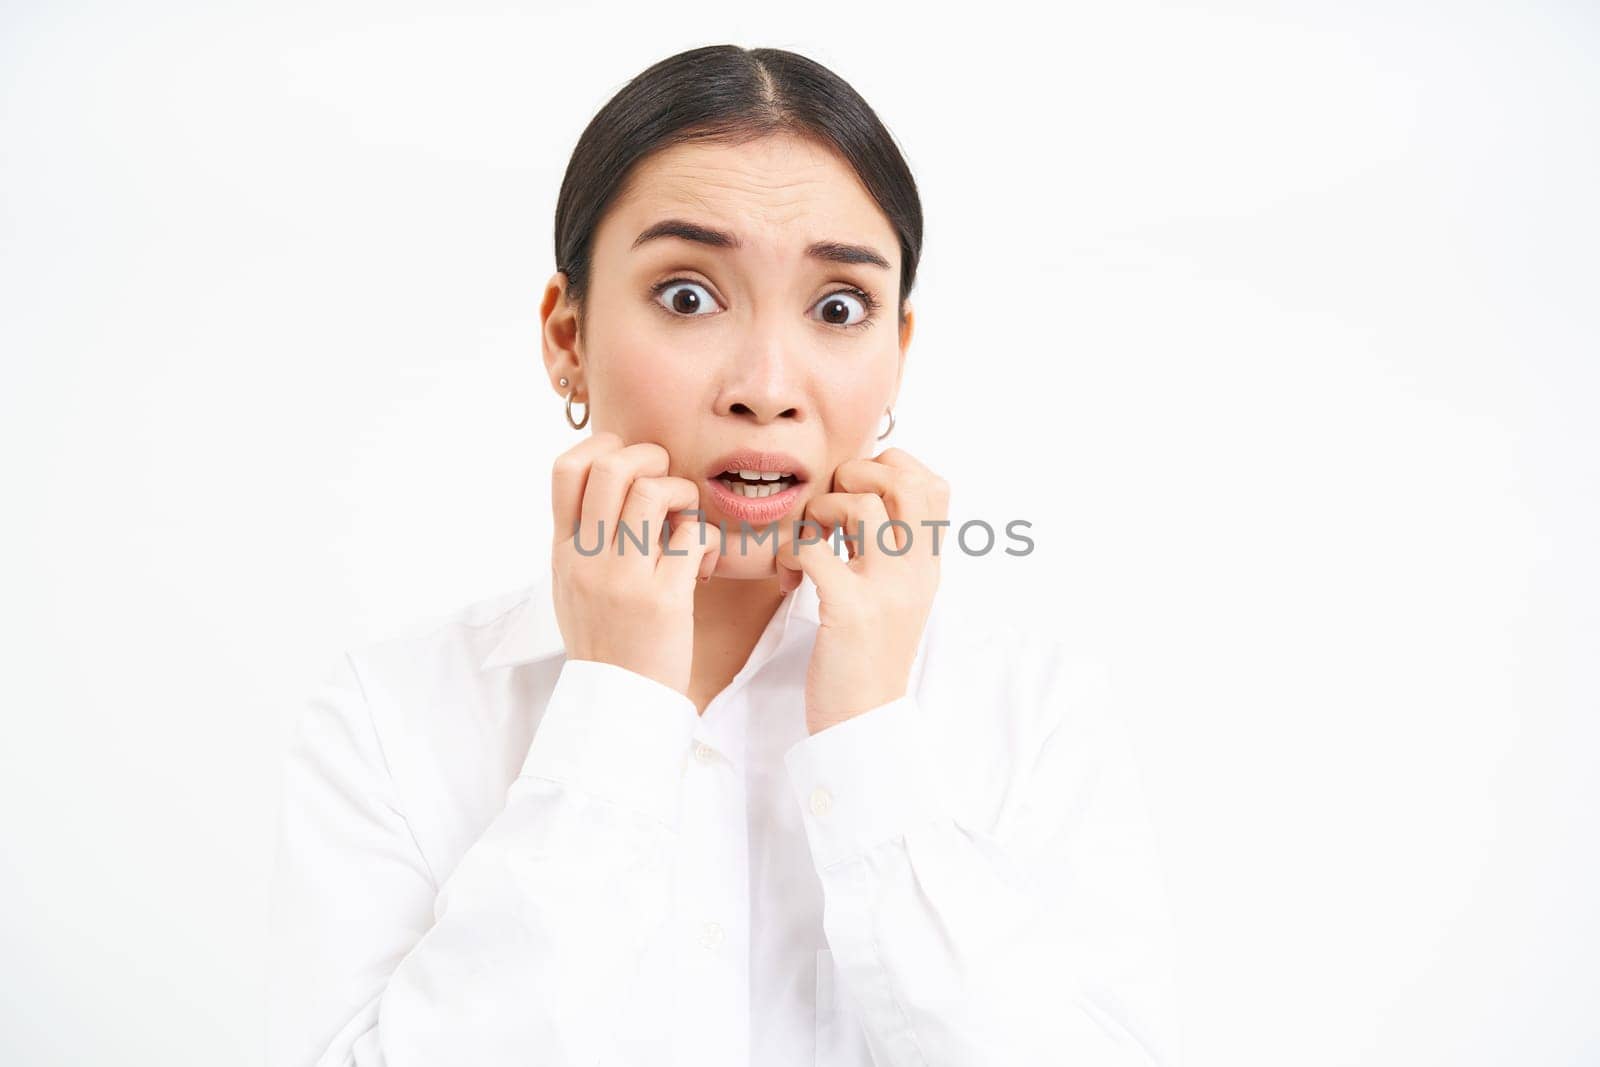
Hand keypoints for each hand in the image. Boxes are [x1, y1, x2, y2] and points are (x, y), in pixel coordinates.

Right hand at [550, 432, 719, 695]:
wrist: (616, 702)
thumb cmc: (604, 640)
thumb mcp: (571, 585)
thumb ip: (583, 537)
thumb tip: (611, 485)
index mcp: (563, 551)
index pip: (565, 469)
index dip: (603, 447)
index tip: (628, 465)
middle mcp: (586, 558)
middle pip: (611, 466)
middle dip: (650, 459)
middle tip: (666, 486)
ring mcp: (623, 577)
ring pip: (654, 492)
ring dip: (683, 495)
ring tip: (685, 525)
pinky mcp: (663, 599)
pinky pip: (692, 536)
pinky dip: (705, 540)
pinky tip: (700, 564)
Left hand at [774, 447, 947, 733]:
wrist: (864, 723)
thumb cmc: (868, 658)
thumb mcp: (898, 599)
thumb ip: (892, 552)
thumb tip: (865, 499)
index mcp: (929, 567)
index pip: (934, 484)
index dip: (890, 470)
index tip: (857, 494)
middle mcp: (916, 572)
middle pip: (903, 482)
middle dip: (856, 475)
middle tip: (830, 508)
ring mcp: (887, 590)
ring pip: (860, 506)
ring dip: (821, 512)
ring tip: (811, 542)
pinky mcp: (849, 610)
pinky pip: (815, 550)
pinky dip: (792, 553)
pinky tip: (790, 577)